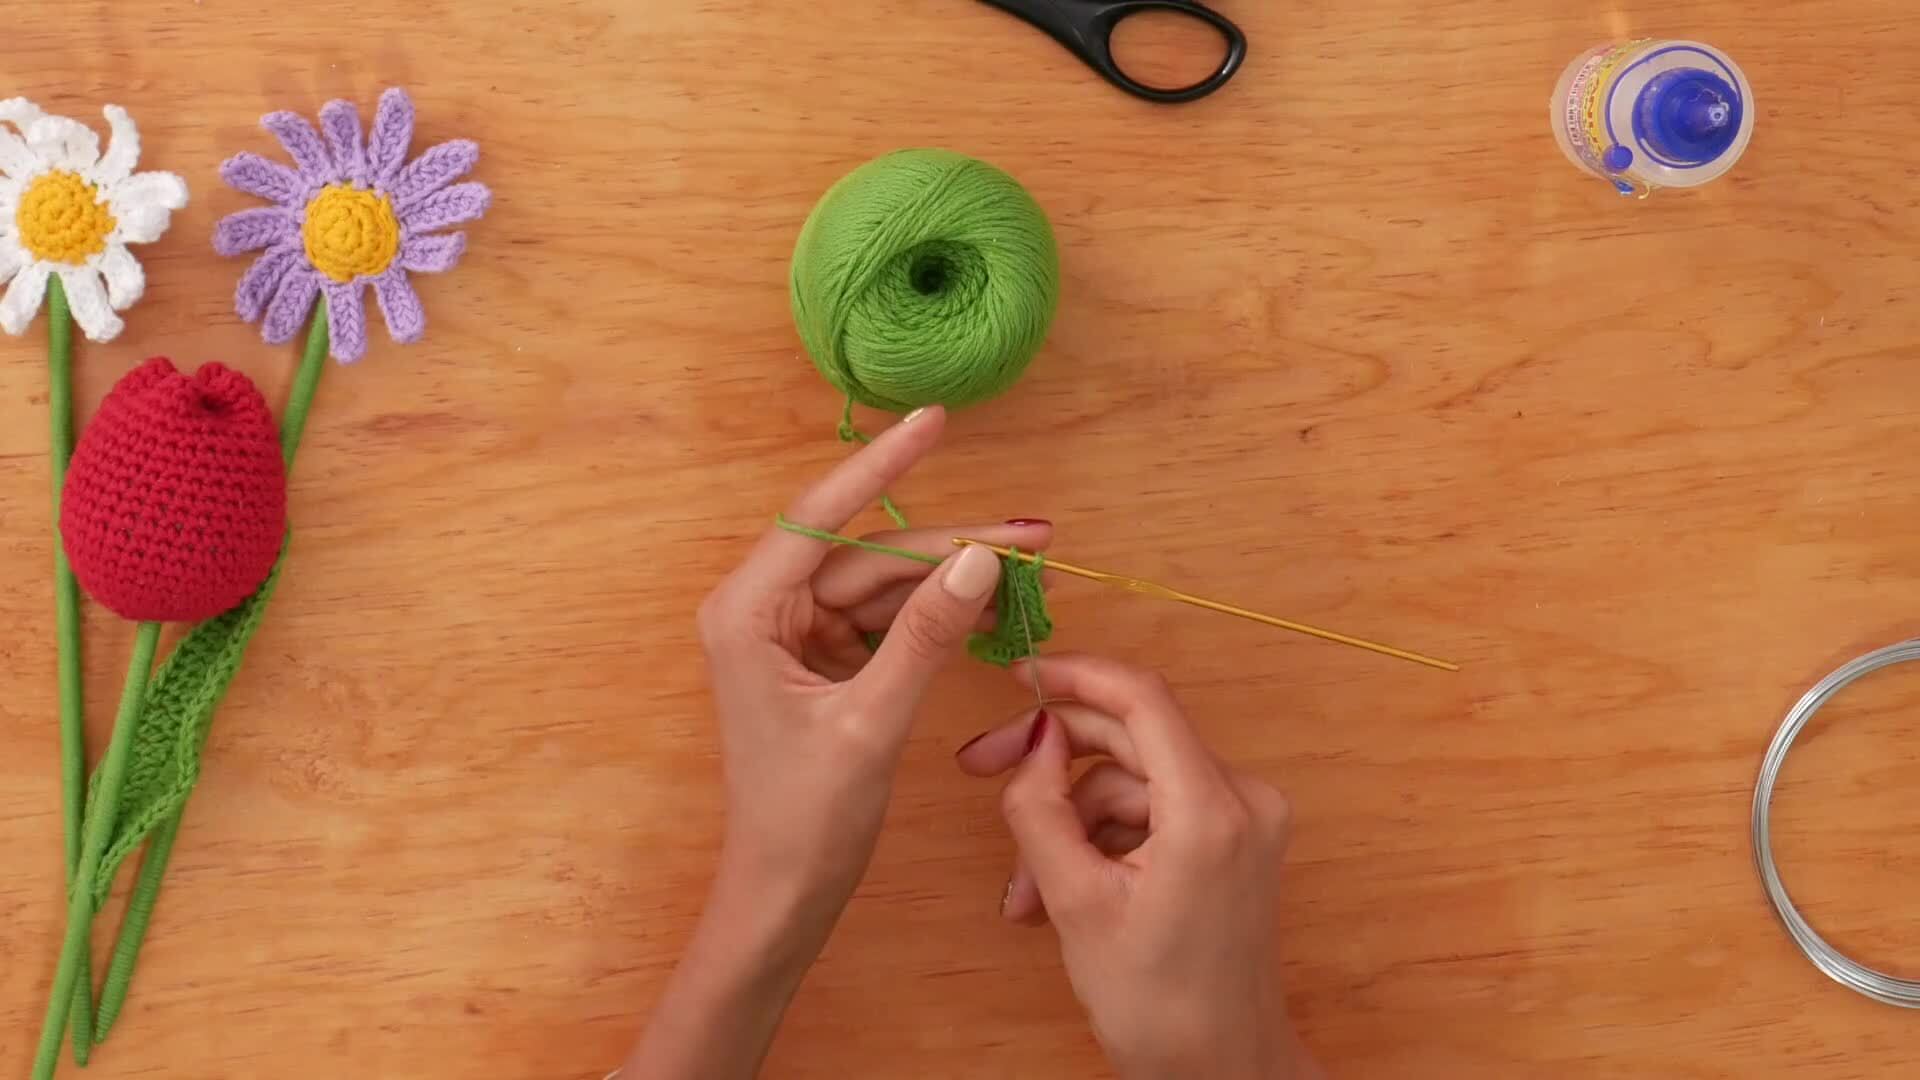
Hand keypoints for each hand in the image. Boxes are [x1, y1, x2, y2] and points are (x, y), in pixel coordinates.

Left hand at [699, 404, 1051, 927]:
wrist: (783, 897)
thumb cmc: (804, 819)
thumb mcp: (872, 721)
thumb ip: (925, 635)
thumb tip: (978, 558)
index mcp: (748, 611)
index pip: (823, 515)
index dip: (884, 463)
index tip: (935, 419)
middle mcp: (763, 610)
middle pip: (868, 553)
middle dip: (949, 544)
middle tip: (1035, 536)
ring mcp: (794, 635)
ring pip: (884, 584)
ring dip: (951, 579)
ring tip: (1030, 569)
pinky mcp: (821, 662)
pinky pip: (886, 619)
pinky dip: (936, 615)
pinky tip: (992, 607)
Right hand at [957, 655, 1319, 1079]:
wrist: (1222, 1070)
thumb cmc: (1160, 1006)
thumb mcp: (1074, 902)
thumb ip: (1042, 807)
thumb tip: (1032, 740)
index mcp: (1210, 810)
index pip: (1141, 698)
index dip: (1073, 676)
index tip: (1020, 675)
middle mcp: (1242, 799)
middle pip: (1131, 738)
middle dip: (1052, 760)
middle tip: (980, 770)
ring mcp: (1245, 819)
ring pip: (1132, 783)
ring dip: (1070, 821)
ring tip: (1025, 887)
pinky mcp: (1235, 839)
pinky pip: (1154, 810)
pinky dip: (1103, 839)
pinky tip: (1059, 888)